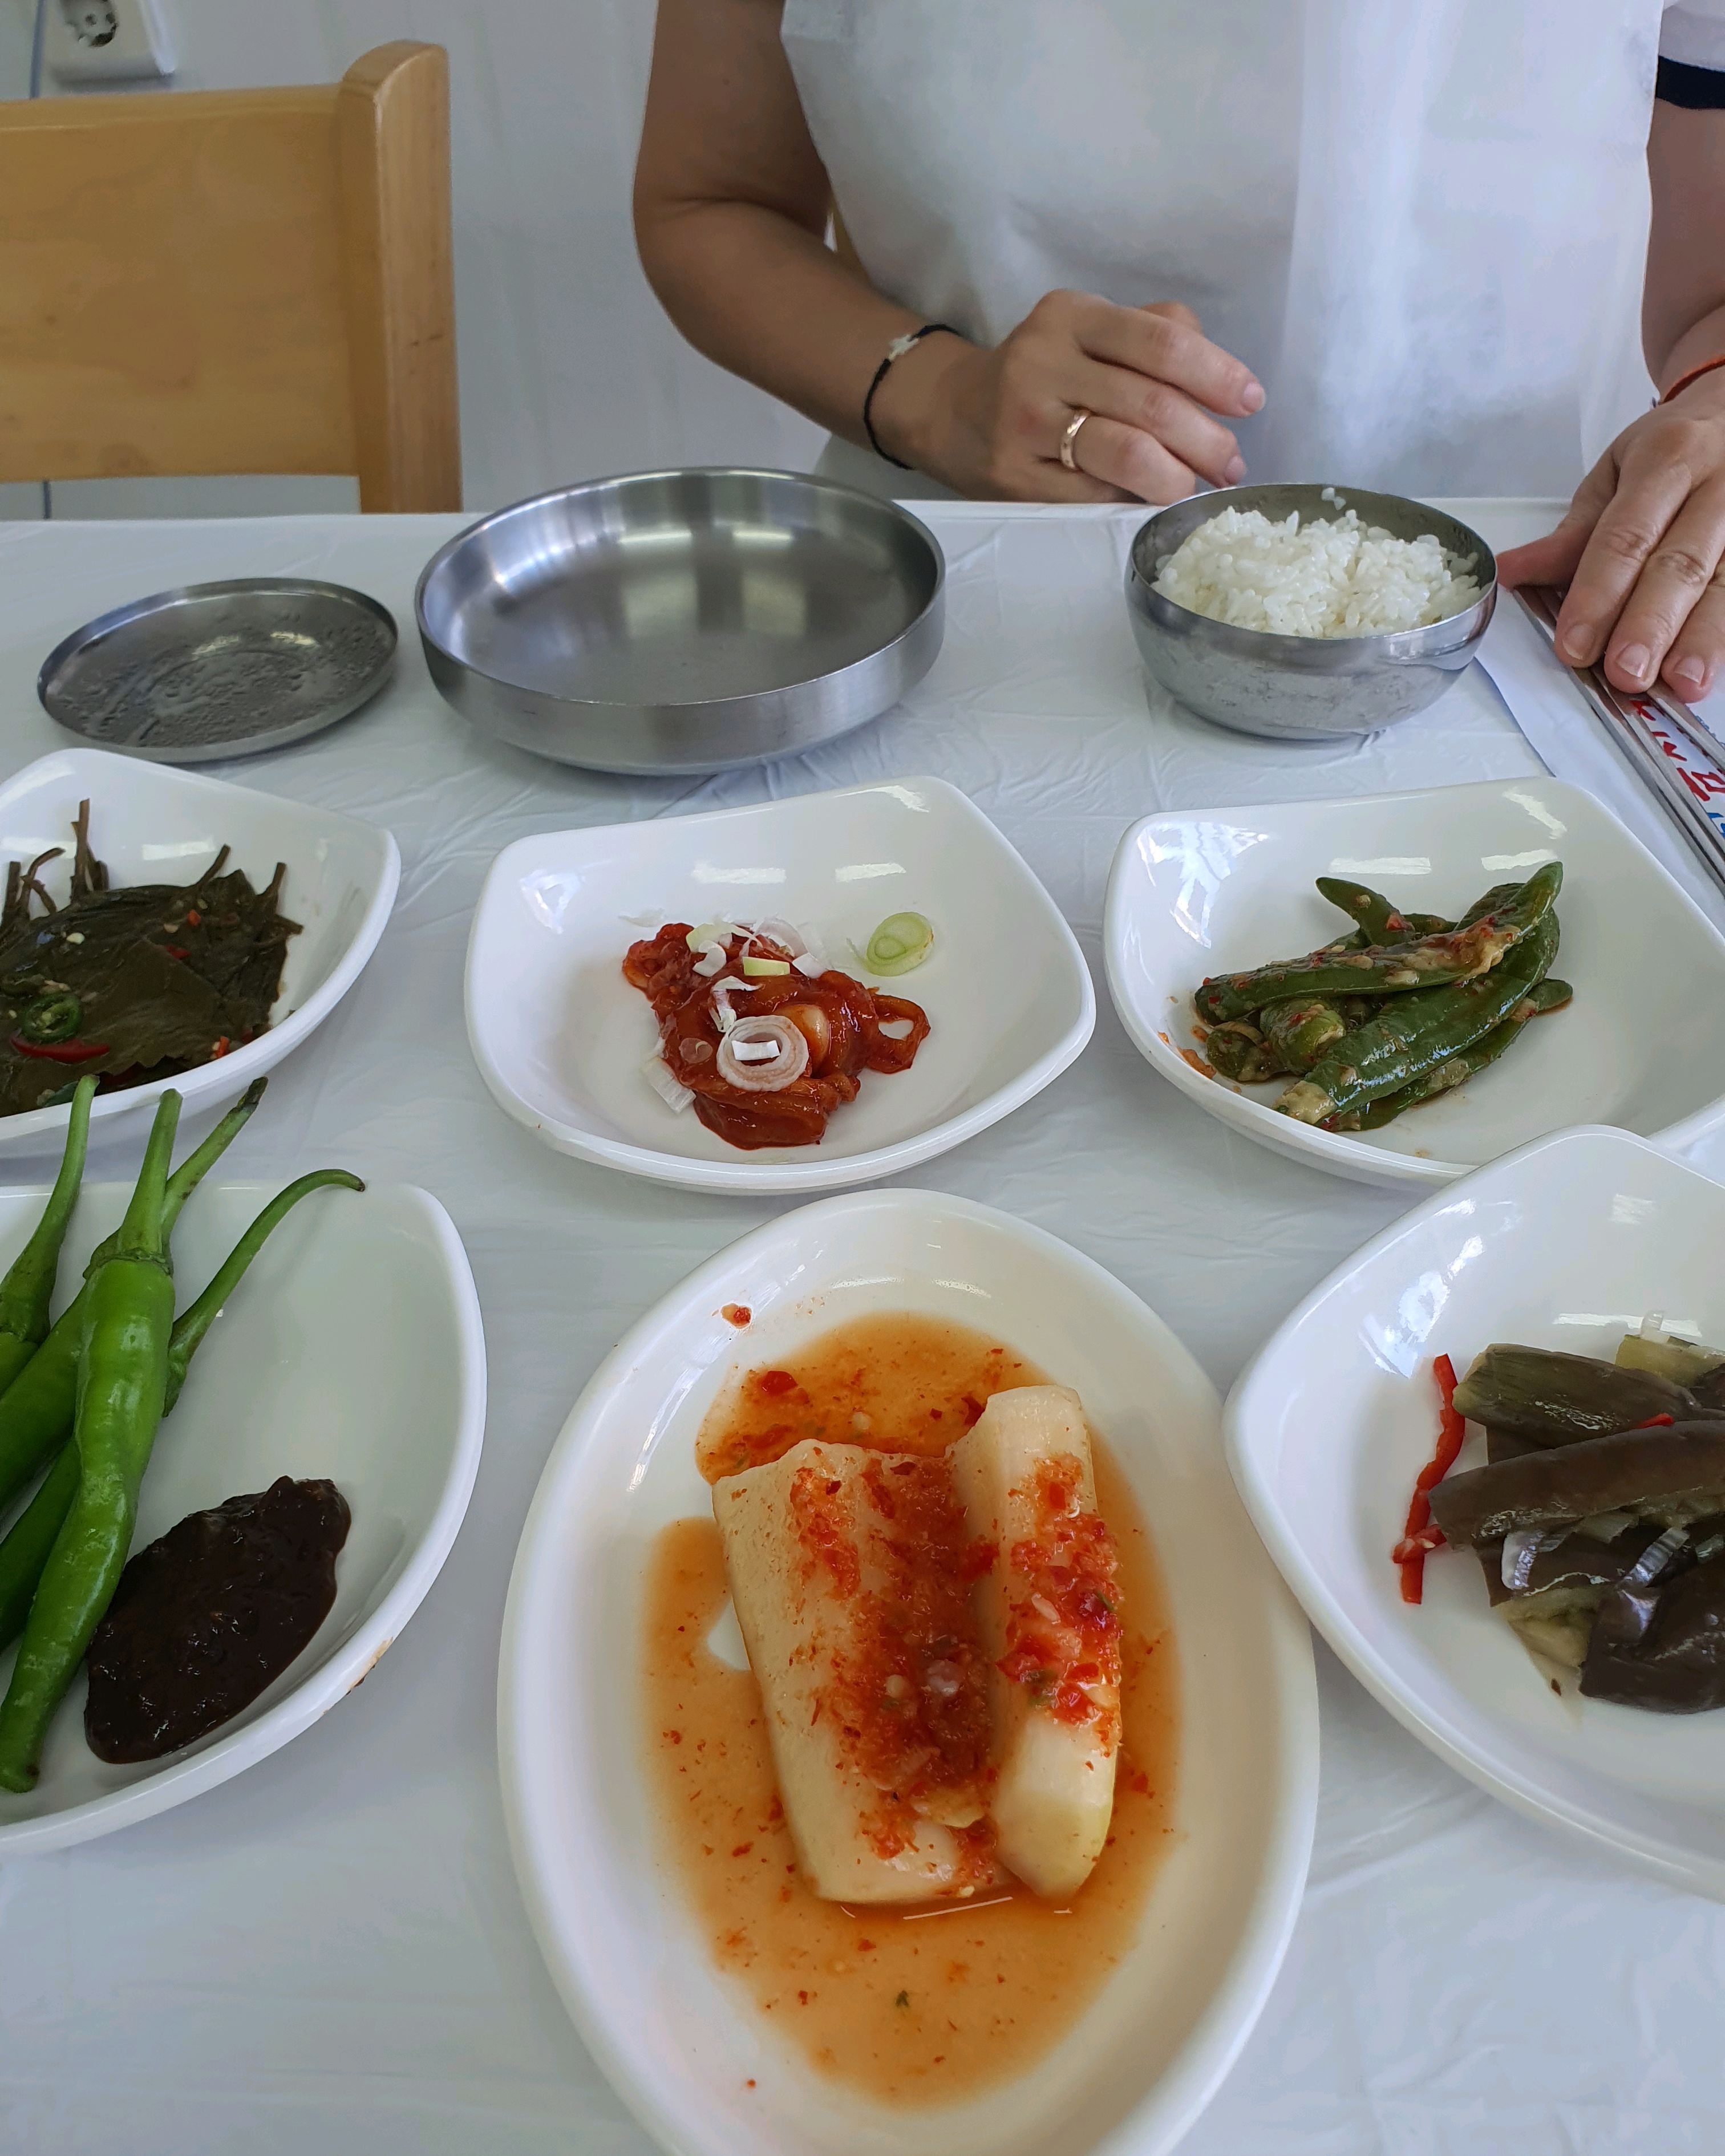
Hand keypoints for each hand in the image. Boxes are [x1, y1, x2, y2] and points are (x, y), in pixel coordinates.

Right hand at [870, 292, 1263, 503]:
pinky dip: (1134, 501)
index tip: (1249, 400)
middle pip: (1151, 403)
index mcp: (1071, 316)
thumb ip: (1154, 333)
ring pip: (1126, 453)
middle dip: (1206, 439)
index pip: (1160, 341)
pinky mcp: (1016, 478)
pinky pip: (1095, 495)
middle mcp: (1043, 363)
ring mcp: (1026, 424)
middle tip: (1230, 463)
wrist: (955, 415)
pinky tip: (1148, 501)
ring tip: (1194, 487)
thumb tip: (1220, 380)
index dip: (1215, 374)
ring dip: (1176, 478)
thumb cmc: (1044, 375)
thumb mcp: (1090, 332)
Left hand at [1498, 369, 1724, 699]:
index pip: (1626, 536)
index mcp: (1667, 459)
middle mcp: (1720, 482)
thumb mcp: (1614, 474)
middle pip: (1682, 563)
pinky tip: (1713, 667)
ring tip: (1684, 684)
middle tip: (1626, 673)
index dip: (1599, 594)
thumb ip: (1571, 534)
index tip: (1576, 646)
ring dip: (1704, 638)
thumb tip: (1512, 573)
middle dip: (1652, 623)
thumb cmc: (1670, 450)